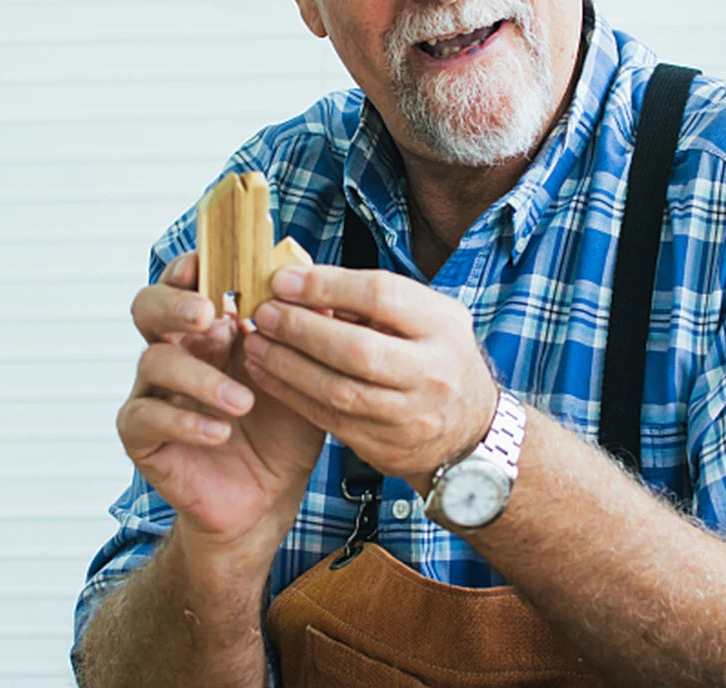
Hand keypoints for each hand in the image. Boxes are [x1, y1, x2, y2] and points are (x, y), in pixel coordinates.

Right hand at [117, 253, 325, 552]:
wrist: (270, 497)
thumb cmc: (284, 428)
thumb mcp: (307, 372)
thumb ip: (305, 322)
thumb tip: (307, 267)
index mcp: (214, 329)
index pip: (187, 282)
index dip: (189, 267)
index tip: (206, 263)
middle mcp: (178, 351)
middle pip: (147, 306)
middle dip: (173, 303)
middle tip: (207, 315)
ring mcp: (156, 392)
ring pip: (153, 361)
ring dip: (200, 377)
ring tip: (242, 402)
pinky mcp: (144, 436)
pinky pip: (145, 416)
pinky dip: (184, 420)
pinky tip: (219, 432)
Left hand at [241, 265, 498, 493]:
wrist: (470, 430)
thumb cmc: (438, 355)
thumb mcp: (428, 315)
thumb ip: (375, 298)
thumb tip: (305, 279)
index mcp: (442, 326)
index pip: (382, 295)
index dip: (328, 285)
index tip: (285, 280)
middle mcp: (431, 372)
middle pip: (357, 348)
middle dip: (301, 328)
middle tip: (263, 312)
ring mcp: (409, 415)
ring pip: (337, 390)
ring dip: (286, 364)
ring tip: (254, 341)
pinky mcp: (386, 447)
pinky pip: (328, 419)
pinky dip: (290, 394)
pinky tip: (264, 373)